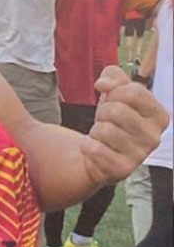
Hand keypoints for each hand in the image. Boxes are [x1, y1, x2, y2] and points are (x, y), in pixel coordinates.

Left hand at [83, 65, 169, 183]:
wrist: (99, 155)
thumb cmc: (112, 121)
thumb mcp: (117, 93)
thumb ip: (114, 77)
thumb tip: (103, 84)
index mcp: (159, 115)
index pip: (134, 91)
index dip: (114, 92)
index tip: (113, 100)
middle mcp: (155, 136)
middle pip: (116, 110)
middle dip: (102, 113)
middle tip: (106, 122)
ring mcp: (140, 155)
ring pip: (103, 129)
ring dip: (95, 131)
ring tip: (103, 137)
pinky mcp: (122, 169)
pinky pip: (93, 148)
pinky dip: (87, 146)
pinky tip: (98, 150)